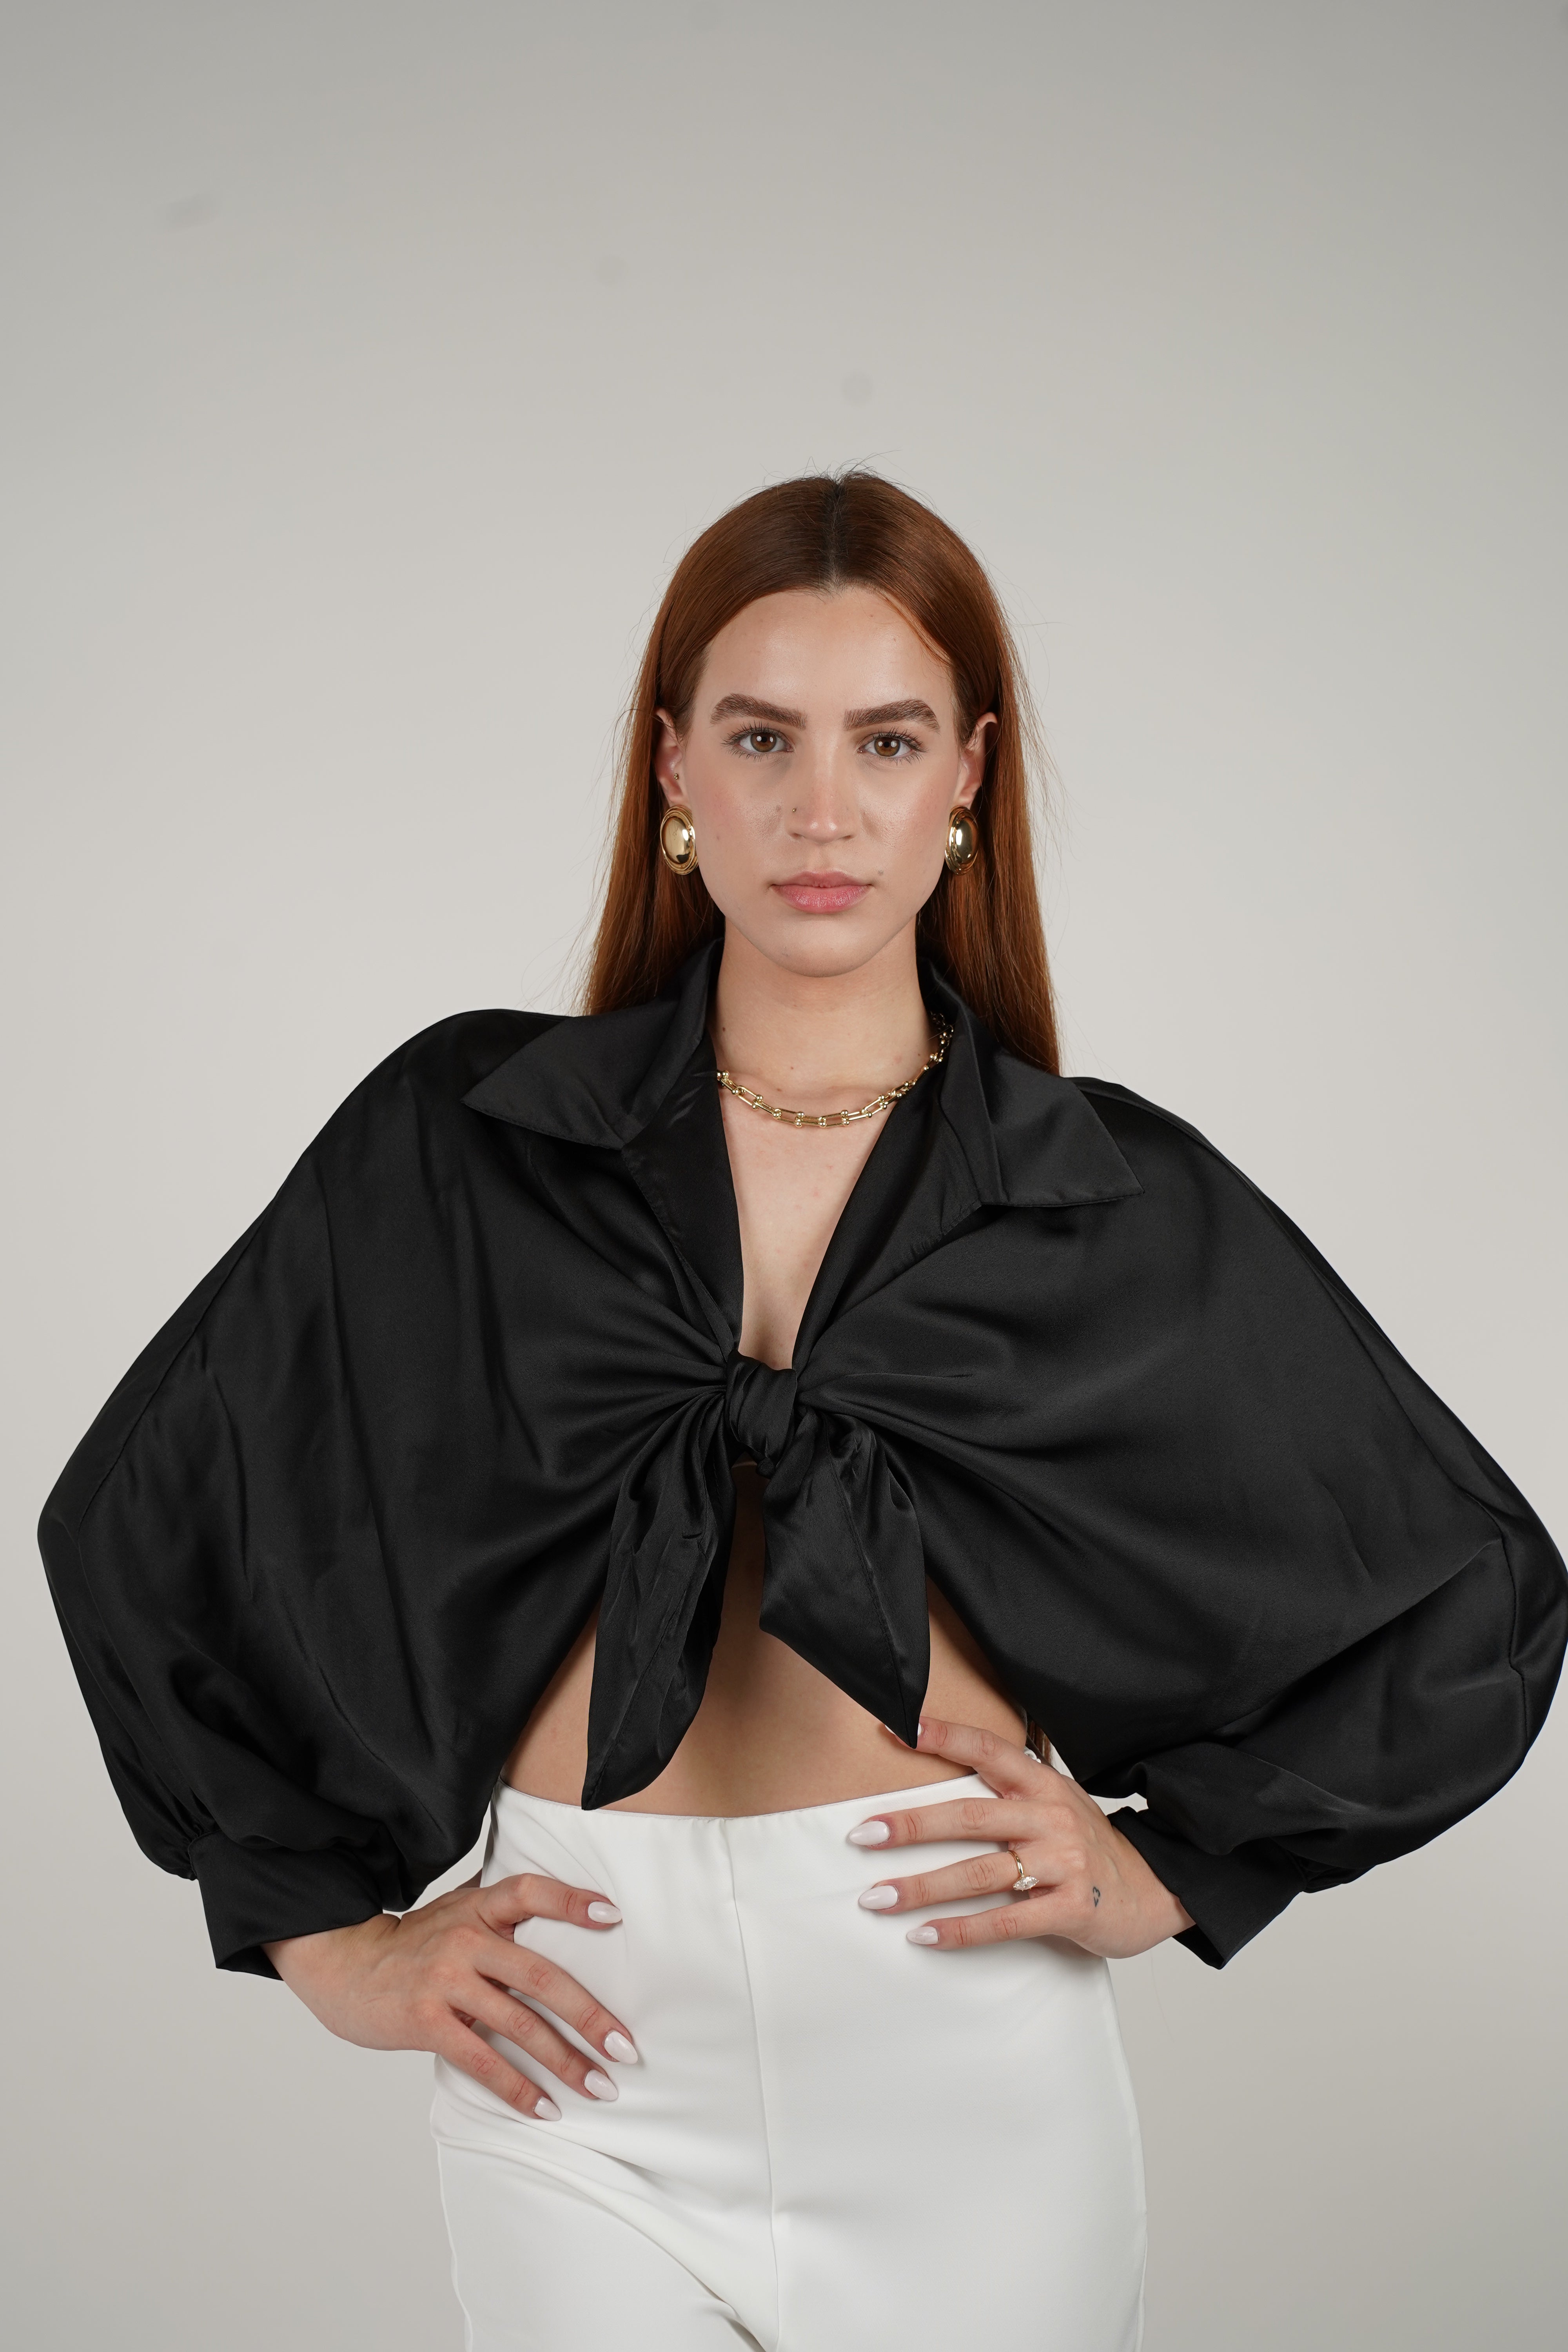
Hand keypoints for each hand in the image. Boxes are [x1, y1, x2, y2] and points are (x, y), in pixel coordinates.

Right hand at [263, 1871, 638, 2119]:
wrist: (345, 1964)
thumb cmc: (414, 1941)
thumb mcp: (456, 1909)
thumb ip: (499, 1908)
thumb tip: (563, 1902)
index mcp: (478, 1908)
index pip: (530, 1891)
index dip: (570, 1900)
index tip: (613, 1915)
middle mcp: (466, 1939)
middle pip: (540, 1976)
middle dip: (589, 2016)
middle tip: (625, 2048)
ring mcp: (446, 1980)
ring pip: (519, 2025)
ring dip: (564, 2062)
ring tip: (599, 2087)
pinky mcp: (426, 2021)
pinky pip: (481, 2059)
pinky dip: (517, 2088)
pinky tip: (544, 2108)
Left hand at [849, 1716, 1193, 1957]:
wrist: (1156, 1888)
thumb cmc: (1089, 1846)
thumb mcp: (1056, 1804)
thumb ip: (1009, 1794)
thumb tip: (940, 1791)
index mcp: (1043, 1785)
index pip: (987, 1750)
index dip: (943, 1736)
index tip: (896, 1728)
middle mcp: (1050, 1817)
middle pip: (970, 1817)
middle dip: (912, 1824)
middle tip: (864, 1834)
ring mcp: (1062, 1863)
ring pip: (979, 1873)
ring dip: (922, 1886)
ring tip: (877, 1896)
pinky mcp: (1071, 1909)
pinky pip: (1006, 1921)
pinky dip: (962, 1930)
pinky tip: (925, 1935)